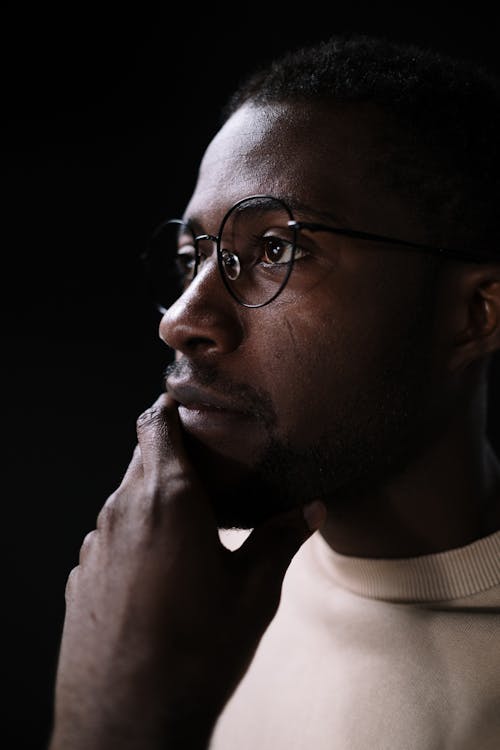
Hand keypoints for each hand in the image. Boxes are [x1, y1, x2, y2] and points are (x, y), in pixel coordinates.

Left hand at [49, 393, 325, 749]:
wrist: (126, 717)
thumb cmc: (196, 652)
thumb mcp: (253, 592)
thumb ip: (281, 539)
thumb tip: (311, 507)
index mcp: (168, 498)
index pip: (156, 422)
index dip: (172, 407)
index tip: (191, 407)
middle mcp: (123, 509)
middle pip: (144, 458)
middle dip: (175, 458)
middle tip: (212, 475)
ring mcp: (97, 542)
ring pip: (127, 498)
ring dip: (156, 501)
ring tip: (192, 528)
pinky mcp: (82, 574)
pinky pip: (112, 536)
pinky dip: (135, 536)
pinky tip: (160, 572)